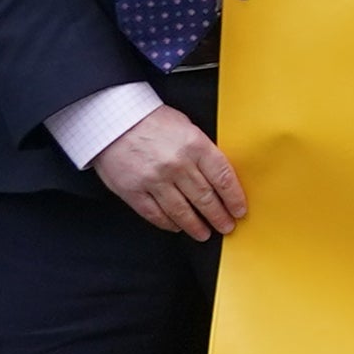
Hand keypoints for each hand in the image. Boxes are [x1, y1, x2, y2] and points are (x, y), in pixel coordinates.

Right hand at [92, 106, 248, 240]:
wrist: (113, 119)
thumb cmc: (151, 121)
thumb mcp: (186, 127)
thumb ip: (202, 151)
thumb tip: (219, 177)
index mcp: (194, 145)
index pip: (223, 178)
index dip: (234, 198)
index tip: (239, 210)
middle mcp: (177, 165)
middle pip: (205, 198)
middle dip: (219, 216)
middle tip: (226, 226)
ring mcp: (154, 180)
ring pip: (182, 212)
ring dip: (197, 226)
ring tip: (205, 233)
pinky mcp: (134, 192)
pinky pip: (156, 215)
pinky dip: (169, 224)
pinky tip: (178, 227)